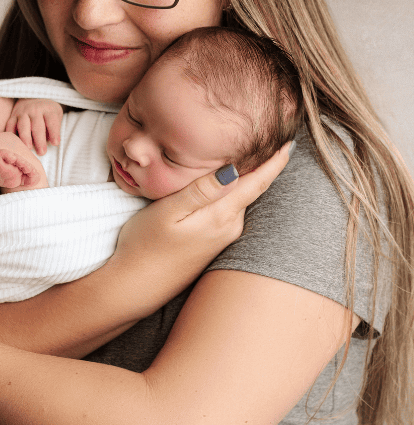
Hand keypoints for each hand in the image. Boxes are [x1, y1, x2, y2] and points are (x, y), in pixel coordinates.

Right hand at [5, 99, 63, 154]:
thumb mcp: (56, 114)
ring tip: (28, 148)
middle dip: (40, 140)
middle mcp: (35, 110)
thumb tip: (53, 143)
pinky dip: (11, 134)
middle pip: (37, 126)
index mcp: (48, 109)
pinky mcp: (13, 115)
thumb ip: (55, 127)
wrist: (33, 97)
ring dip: (25, 138)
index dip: (54, 133)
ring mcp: (22, 112)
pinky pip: (10, 125)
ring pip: (23, 126)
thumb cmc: (47, 111)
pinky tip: (13, 143)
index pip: (52, 122)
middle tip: (42, 152)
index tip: (55, 143)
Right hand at [112, 144, 291, 306]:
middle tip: (273, 138)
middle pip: (252, 189)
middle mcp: (229, 228)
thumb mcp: (169, 212)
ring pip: (241, 200)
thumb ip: (201, 191)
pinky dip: (234, 193)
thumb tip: (233, 170)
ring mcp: (223, 237)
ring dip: (248, 179)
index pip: (257, 183)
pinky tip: (227, 183)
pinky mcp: (213, 243)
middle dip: (263, 165)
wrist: (135, 287)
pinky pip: (230, 210)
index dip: (275, 161)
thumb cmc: (145, 245)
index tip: (289, 142)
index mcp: (221, 216)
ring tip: (253, 153)